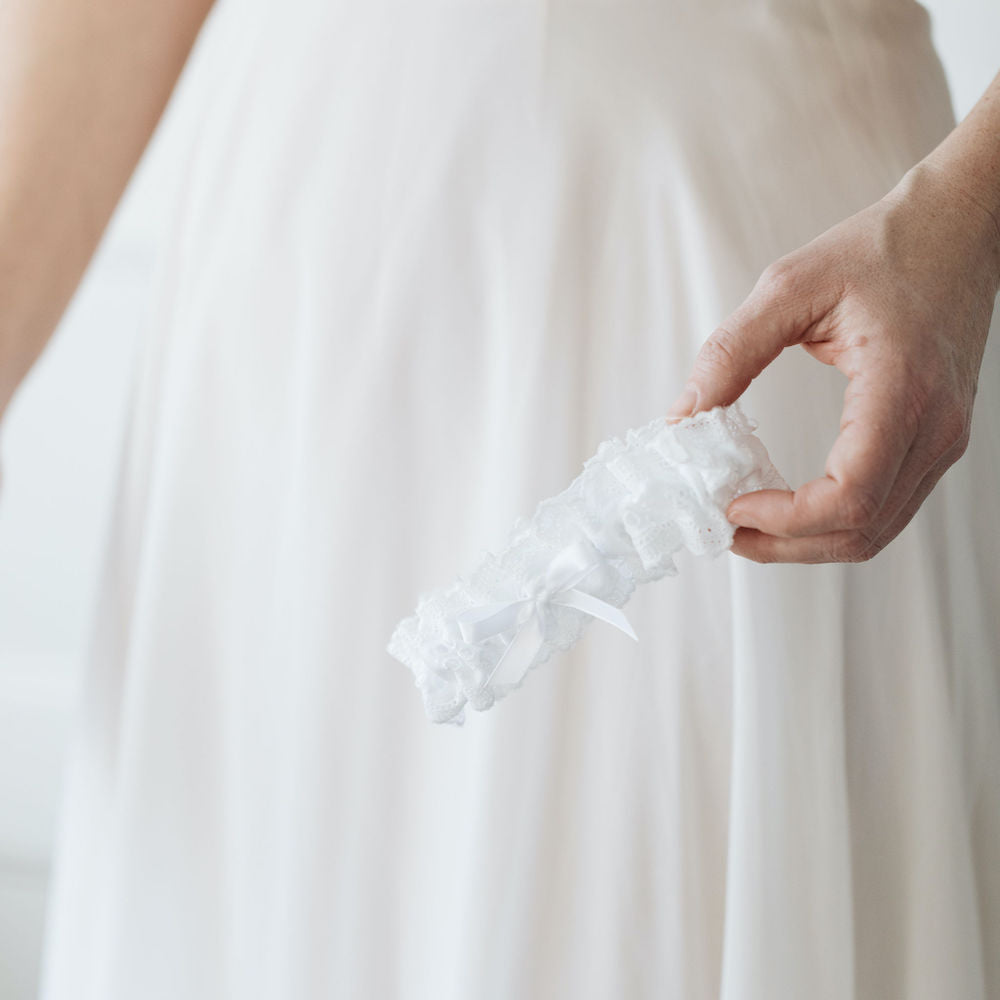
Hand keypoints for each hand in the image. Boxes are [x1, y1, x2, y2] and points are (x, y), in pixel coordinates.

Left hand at [667, 163, 999, 563]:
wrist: (959, 226)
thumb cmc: (885, 247)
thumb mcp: (789, 286)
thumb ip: (731, 353)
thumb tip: (685, 416)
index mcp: (902, 388)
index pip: (851, 495)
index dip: (786, 519)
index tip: (734, 506)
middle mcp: (935, 426)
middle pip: (861, 529)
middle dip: (787, 545)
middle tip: (729, 531)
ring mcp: (942, 438)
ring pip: (878, 529)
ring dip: (809, 541)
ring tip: (751, 524)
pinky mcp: (935, 437)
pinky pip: (886, 504)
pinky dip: (834, 519)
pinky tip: (790, 502)